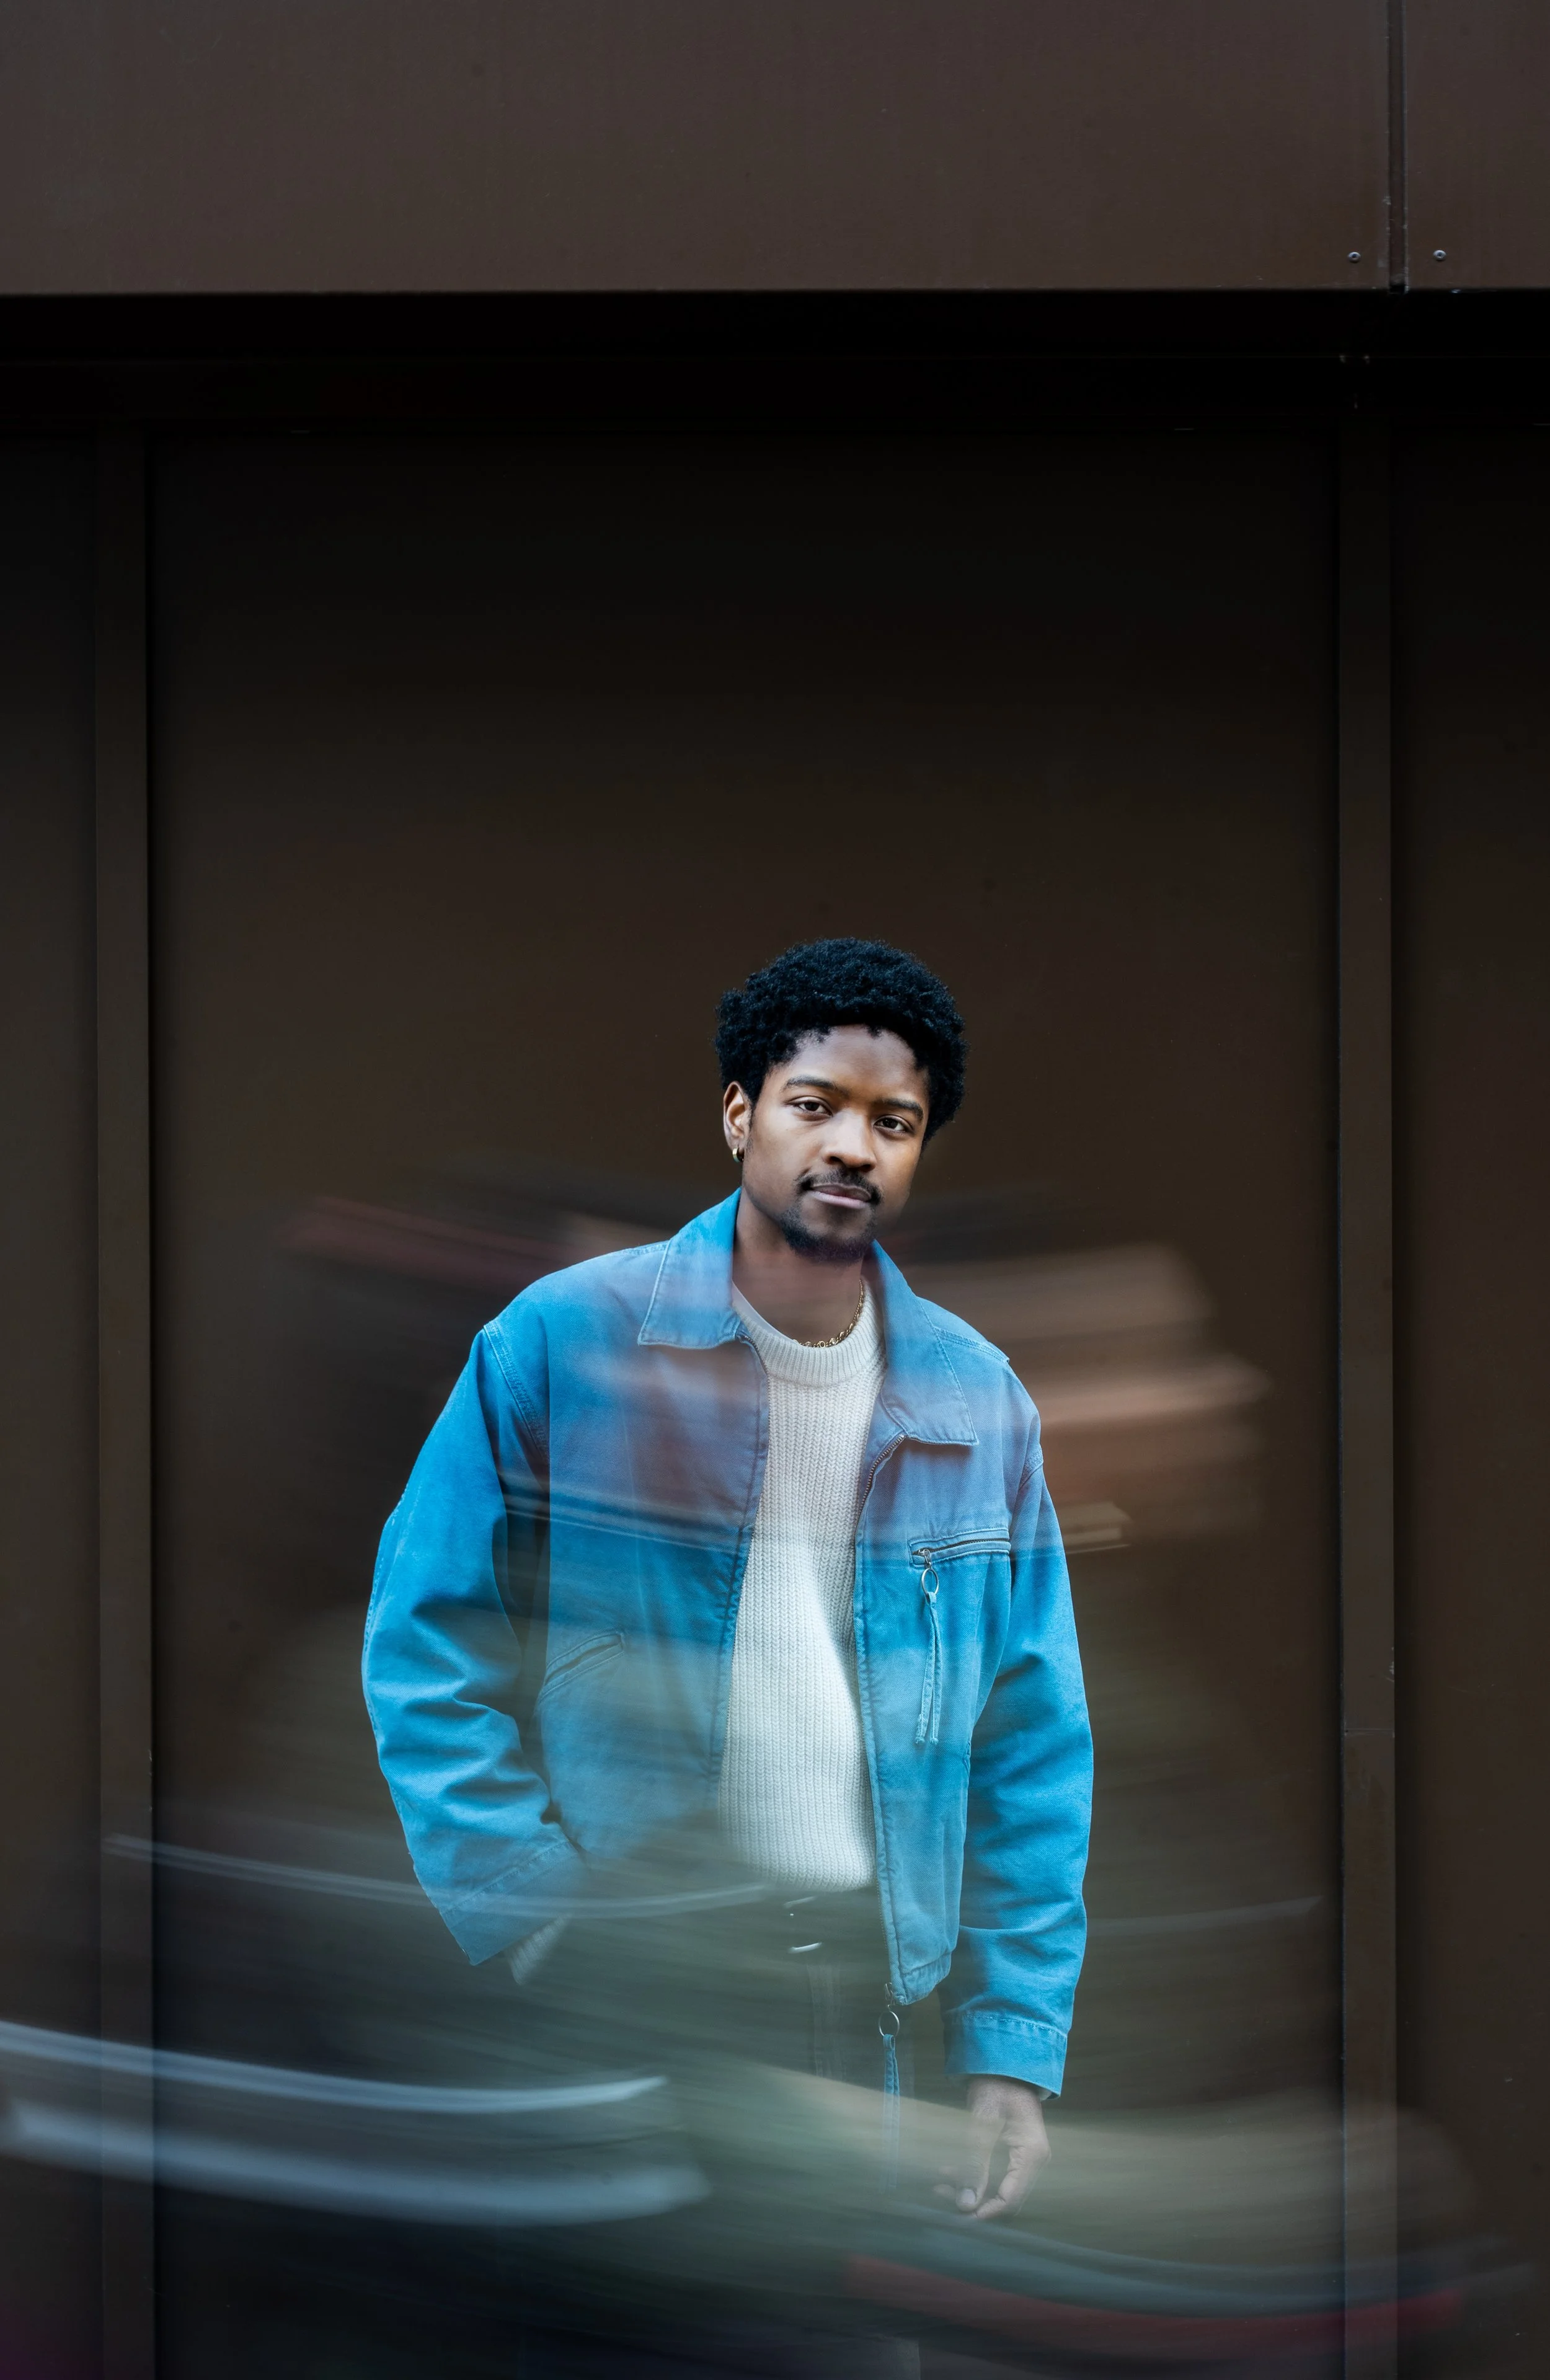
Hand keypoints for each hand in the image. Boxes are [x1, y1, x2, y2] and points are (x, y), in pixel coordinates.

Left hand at [937, 2075, 1049, 2219]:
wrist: (1005, 2064)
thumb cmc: (996, 2086)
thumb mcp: (980, 2124)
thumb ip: (974, 2164)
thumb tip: (966, 2204)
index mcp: (1032, 2155)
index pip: (1010, 2200)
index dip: (984, 2213)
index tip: (956, 2216)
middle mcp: (1035, 2162)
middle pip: (1005, 2198)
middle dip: (972, 2199)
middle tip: (940, 2193)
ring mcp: (1028, 2159)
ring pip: (998, 2189)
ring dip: (969, 2187)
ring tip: (939, 2182)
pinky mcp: (1018, 2155)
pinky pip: (997, 2176)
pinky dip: (974, 2175)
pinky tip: (950, 2170)